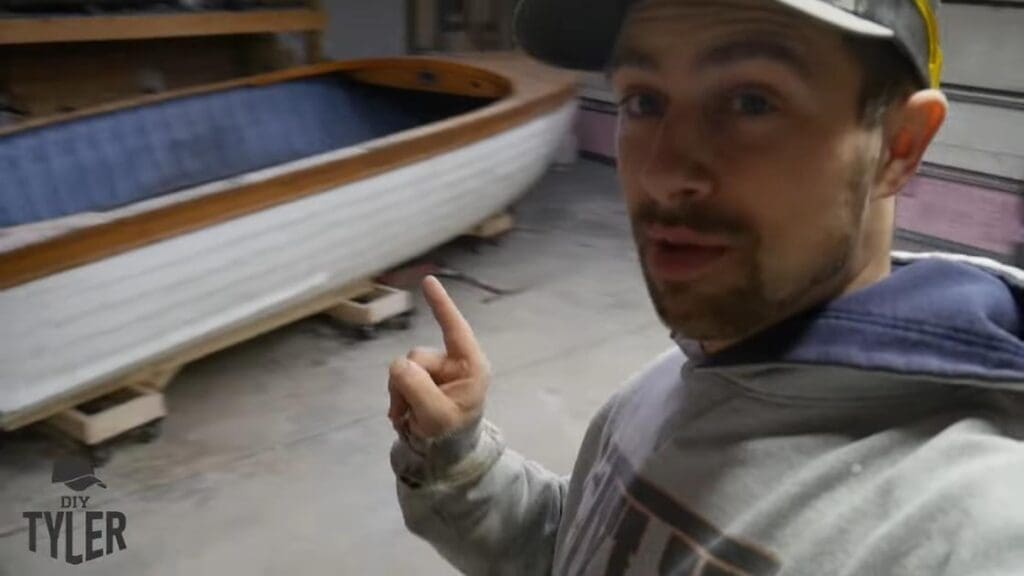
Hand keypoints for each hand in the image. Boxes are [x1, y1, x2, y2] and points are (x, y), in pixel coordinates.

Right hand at [388, 276, 490, 439]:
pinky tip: (403, 414)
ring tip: (408, 416)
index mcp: (470, 366)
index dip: (441, 305)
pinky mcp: (422, 379)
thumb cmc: (450, 436)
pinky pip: (399, 376)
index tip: (429, 280)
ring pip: (403, 366)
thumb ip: (417, 388)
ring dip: (400, 392)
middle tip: (408, 412)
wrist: (445, 456)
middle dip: (406, 383)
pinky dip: (397, 395)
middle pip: (417, 356)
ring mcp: (437, 371)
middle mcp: (454, 363)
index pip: (455, 328)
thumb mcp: (436, 416)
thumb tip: (399, 364)